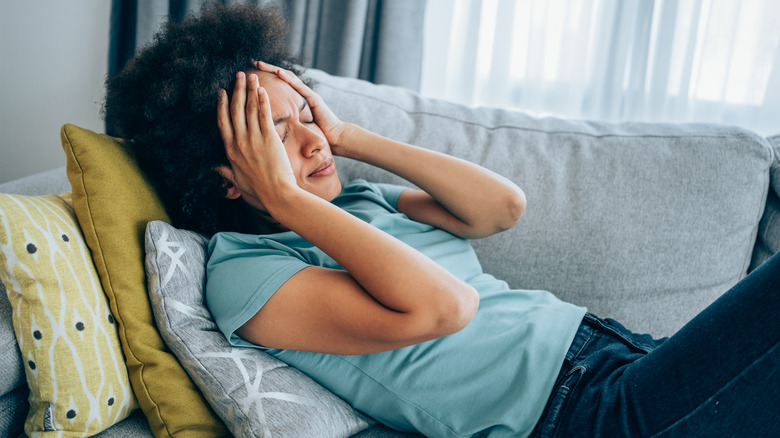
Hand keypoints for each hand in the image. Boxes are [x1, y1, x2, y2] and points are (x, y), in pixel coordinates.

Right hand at [216, 71, 297, 212]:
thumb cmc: (259, 190)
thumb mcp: (237, 181)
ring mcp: (253, 139)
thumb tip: (215, 168)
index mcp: (230, 150)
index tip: (221, 92)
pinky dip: (262, 100)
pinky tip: (261, 89)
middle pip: (235, 110)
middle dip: (236, 89)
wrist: (277, 194)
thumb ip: (225, 172)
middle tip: (237, 75)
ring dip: (249, 89)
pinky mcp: (269, 138)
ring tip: (250, 75)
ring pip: (249, 108)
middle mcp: (239, 142)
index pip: (222, 121)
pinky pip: (264, 115)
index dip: (221, 105)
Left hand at [255, 61, 346, 151]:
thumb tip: (269, 127)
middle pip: (282, 77)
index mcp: (296, 102)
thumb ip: (286, 123)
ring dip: (275, 69)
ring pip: (289, 77)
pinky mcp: (314, 99)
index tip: (250, 76)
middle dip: (267, 69)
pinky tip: (279, 72)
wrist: (336, 139)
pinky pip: (300, 86)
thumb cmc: (318, 136)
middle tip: (253, 63)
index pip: (279, 86)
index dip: (265, 80)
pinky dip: (289, 79)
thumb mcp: (297, 129)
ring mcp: (309, 95)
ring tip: (261, 64)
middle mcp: (301, 95)